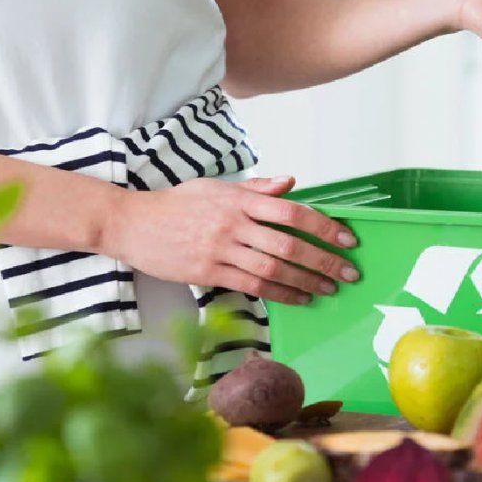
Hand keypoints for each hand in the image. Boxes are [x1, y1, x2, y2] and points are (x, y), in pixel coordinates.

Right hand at [102, 176, 359, 304]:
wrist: (133, 223)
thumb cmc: (176, 204)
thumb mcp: (216, 187)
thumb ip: (256, 188)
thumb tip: (291, 183)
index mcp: (239, 200)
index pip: (292, 211)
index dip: (323, 226)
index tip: (346, 238)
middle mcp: (233, 223)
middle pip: (289, 244)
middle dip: (324, 260)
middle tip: (348, 272)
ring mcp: (221, 249)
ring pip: (273, 269)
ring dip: (306, 281)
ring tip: (328, 288)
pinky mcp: (209, 272)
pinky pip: (252, 286)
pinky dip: (280, 293)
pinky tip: (298, 298)